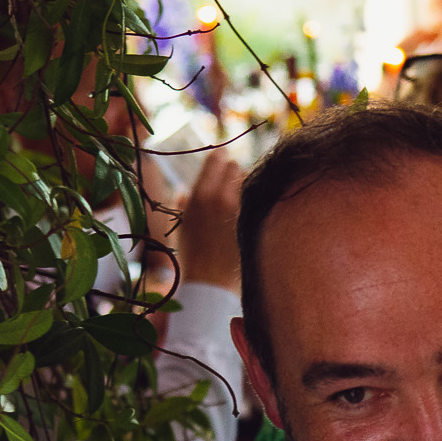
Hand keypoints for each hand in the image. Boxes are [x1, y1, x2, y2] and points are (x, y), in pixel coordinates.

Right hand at [174, 152, 242, 293]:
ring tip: (240, 201)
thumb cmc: (192, 255)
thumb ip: (183, 203)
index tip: (221, 165)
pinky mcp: (253, 220)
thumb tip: (184, 190)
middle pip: (236, 167)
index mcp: (200, 194)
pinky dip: (255, 201)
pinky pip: (259, 198)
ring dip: (246, 187)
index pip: (217, 158)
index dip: (220, 160)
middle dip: (233, 175)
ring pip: (250, 181)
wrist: (210, 282)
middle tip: (230, 187)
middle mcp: (220, 197)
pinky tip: (253, 212)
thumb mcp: (182, 225)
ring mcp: (239, 209)